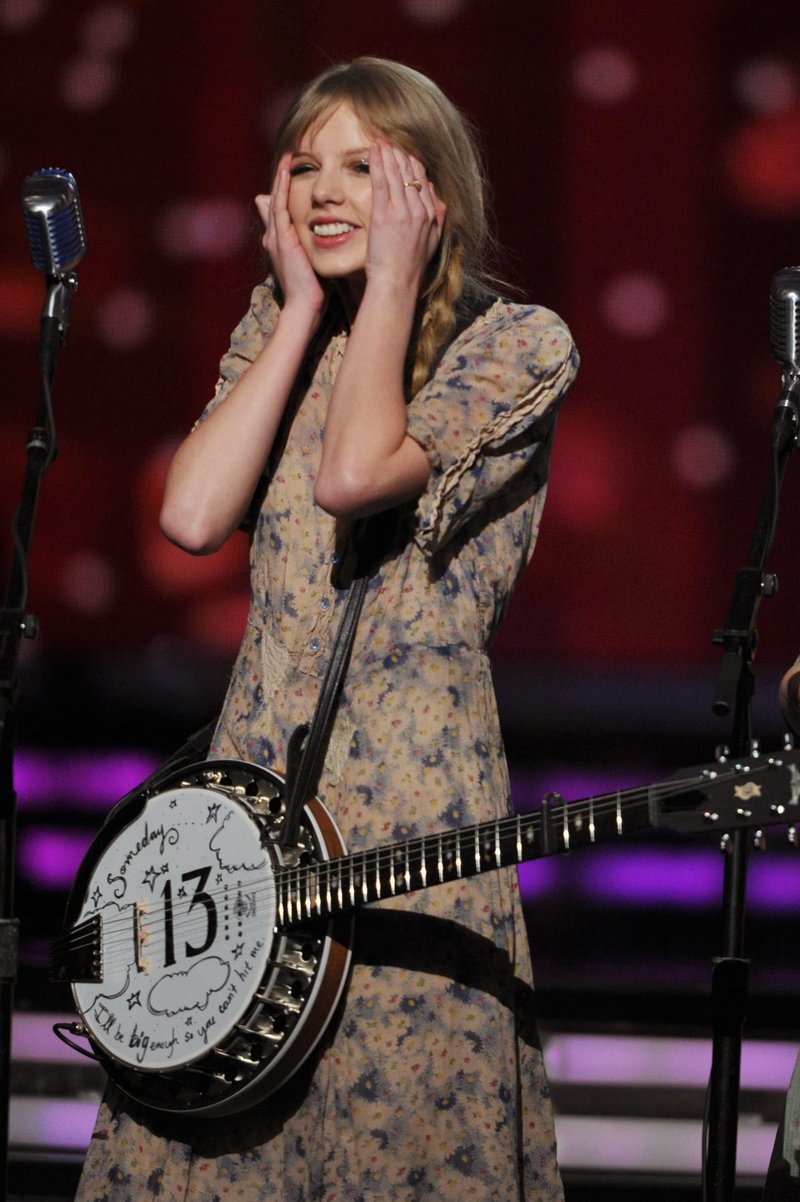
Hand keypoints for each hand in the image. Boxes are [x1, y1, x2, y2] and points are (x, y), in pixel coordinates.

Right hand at [255, 153, 324, 313]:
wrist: (304, 305)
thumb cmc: (311, 288)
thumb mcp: (310, 261)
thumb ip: (310, 246)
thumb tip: (316, 235)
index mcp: (281, 241)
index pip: (283, 209)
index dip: (286, 190)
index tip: (294, 172)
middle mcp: (274, 235)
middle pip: (276, 200)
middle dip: (281, 178)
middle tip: (287, 156)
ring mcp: (275, 236)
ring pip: (276, 199)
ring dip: (280, 177)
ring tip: (287, 157)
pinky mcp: (280, 237)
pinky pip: (279, 206)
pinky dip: (281, 188)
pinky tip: (287, 173)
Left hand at [365, 140, 445, 294]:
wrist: (397, 283)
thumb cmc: (410, 267)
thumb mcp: (432, 242)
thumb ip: (437, 218)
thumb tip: (437, 198)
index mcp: (431, 214)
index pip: (423, 180)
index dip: (413, 163)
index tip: (405, 151)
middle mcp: (418, 209)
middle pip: (410, 172)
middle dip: (400, 153)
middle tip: (390, 137)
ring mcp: (402, 211)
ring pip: (395, 173)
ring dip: (387, 153)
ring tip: (380, 139)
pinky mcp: (384, 215)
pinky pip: (381, 182)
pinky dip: (377, 163)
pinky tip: (373, 150)